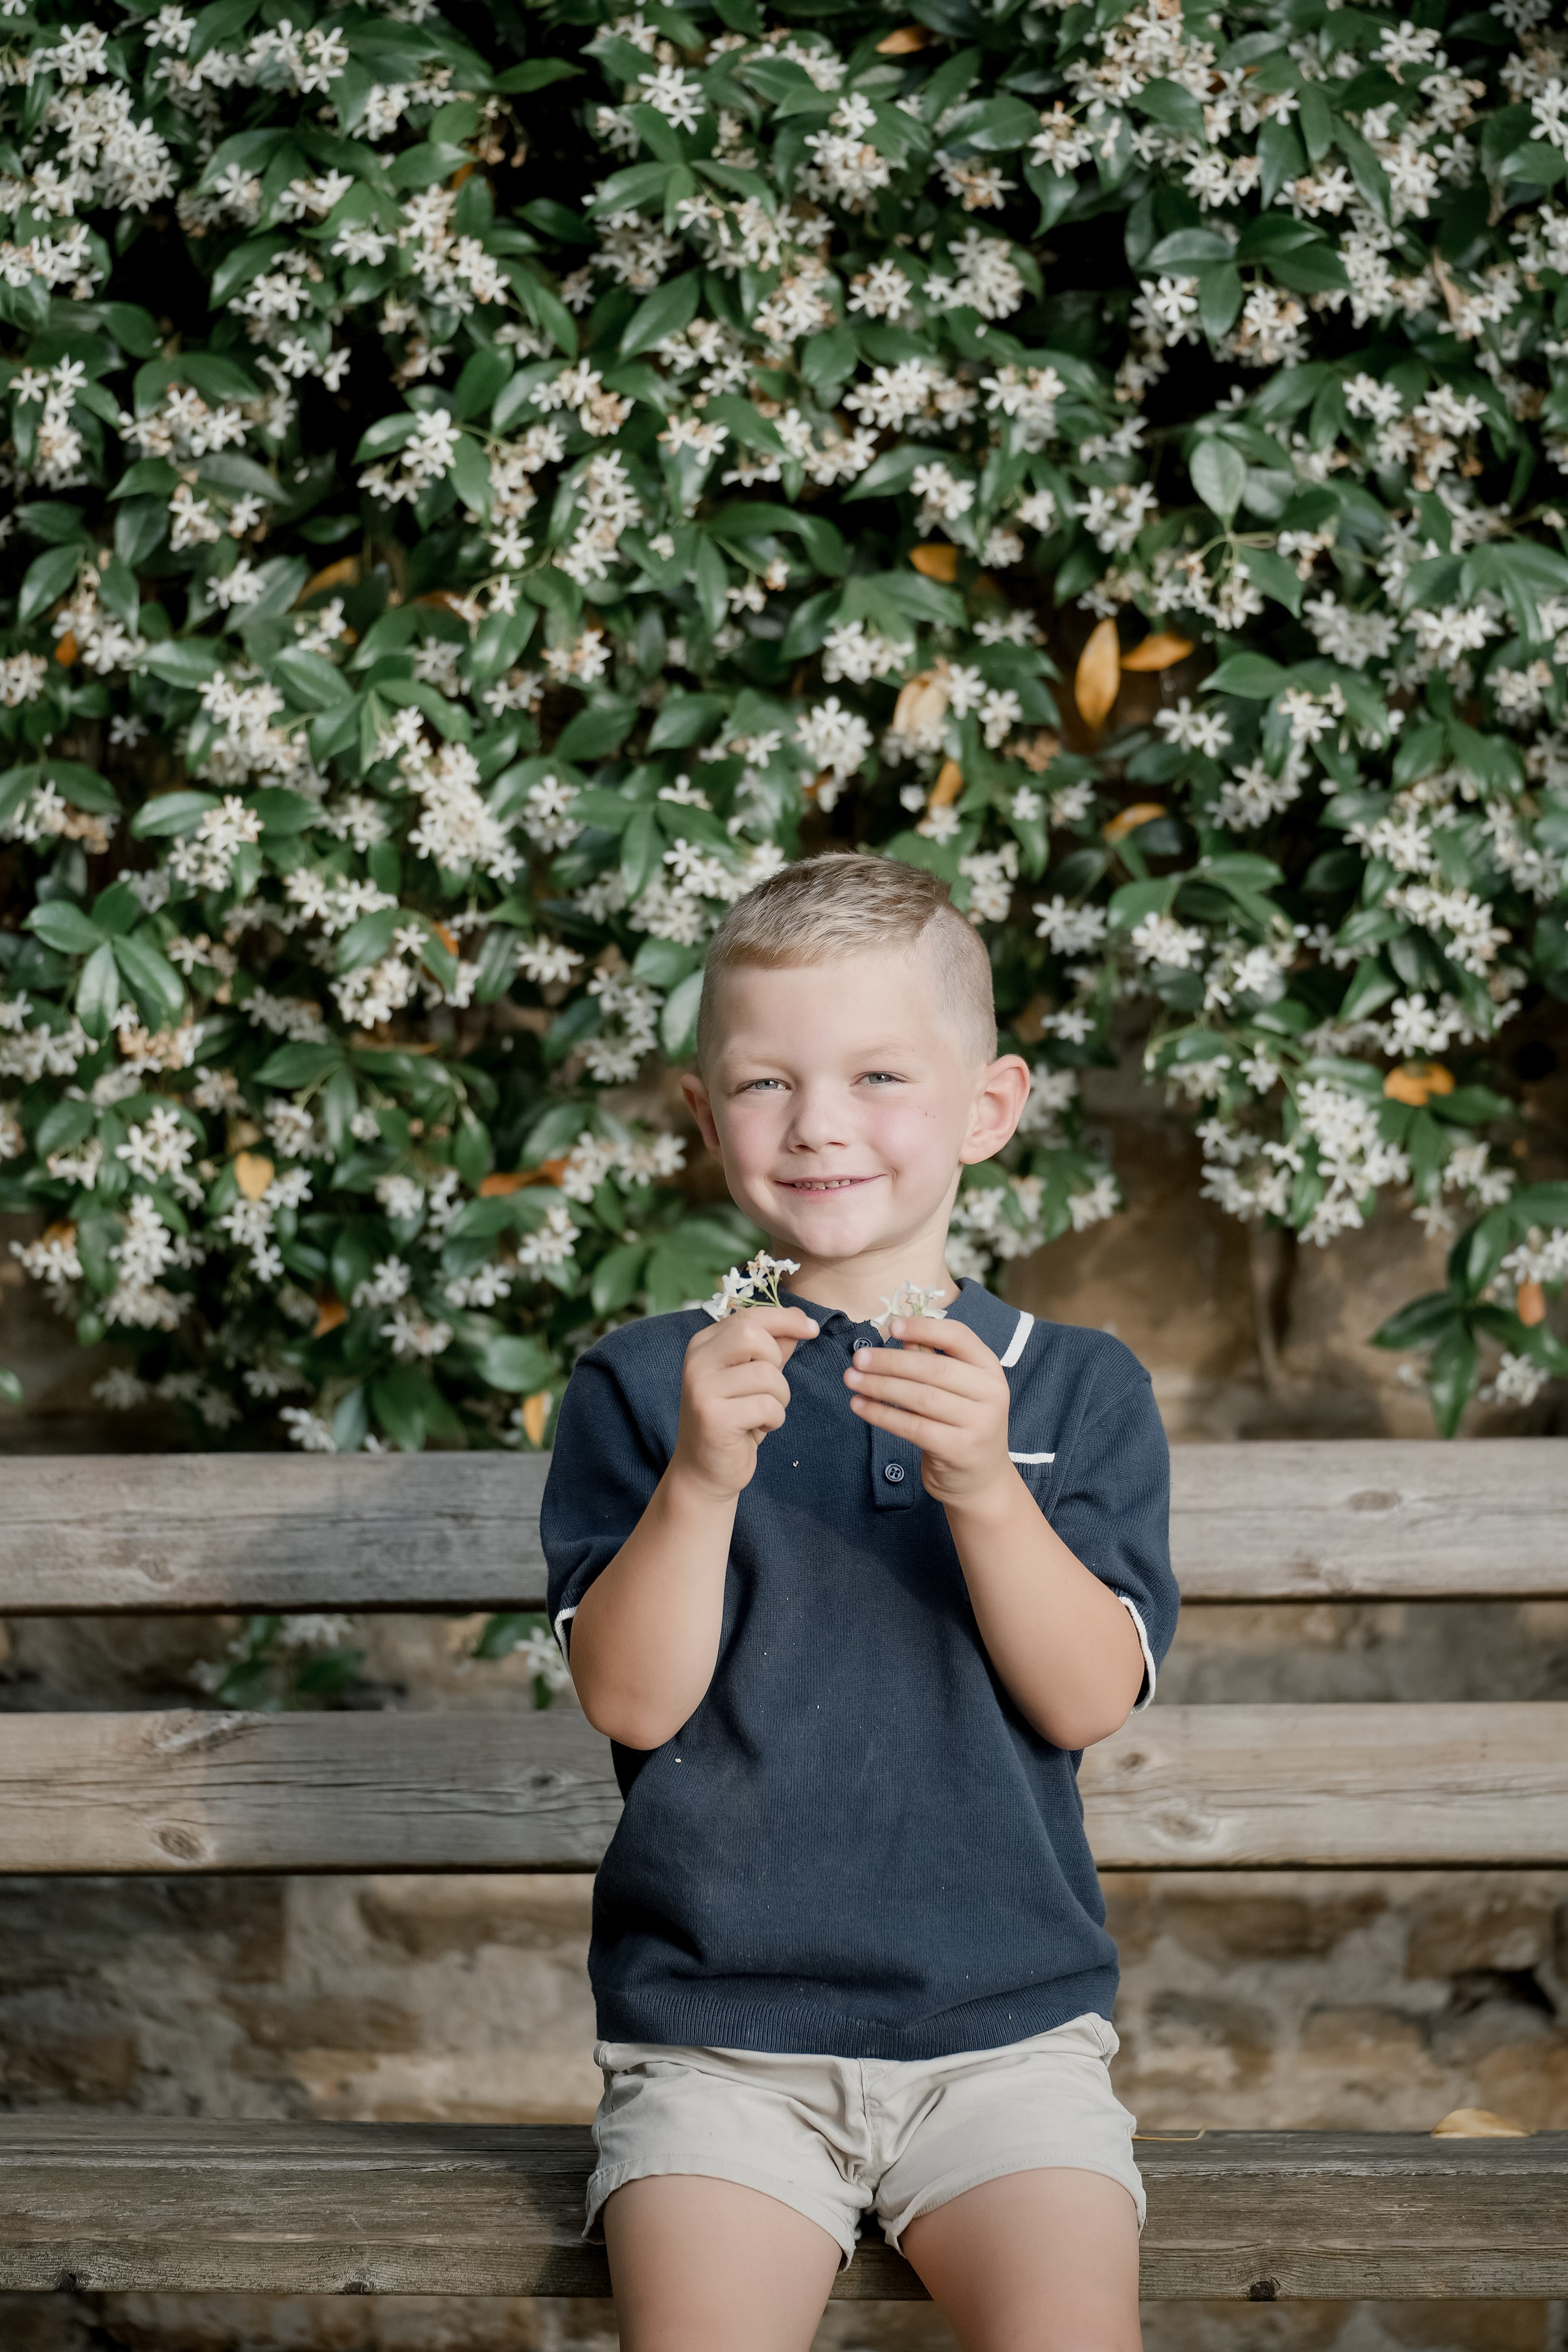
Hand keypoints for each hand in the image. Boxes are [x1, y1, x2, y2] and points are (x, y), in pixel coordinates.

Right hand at [673, 1306, 817, 1501]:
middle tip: (772, 1386)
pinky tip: (758, 1428)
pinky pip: (766, 1406)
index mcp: (704, 1345)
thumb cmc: (734, 1419)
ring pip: (766, 1375)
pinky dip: (774, 1419)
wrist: (705, 1470)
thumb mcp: (753, 1378)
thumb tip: (800, 1321)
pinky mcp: (713, 1417)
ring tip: (764, 1413)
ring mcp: (701, 1389)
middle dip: (776, 1361)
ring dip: (780, 1397)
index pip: (748, 1316)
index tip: (812, 1328)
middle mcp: (697, 1361)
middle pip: (752, 1335)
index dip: (785, 1319)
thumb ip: (773, 1348)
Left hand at [843, 1316, 1012, 1506]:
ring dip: (880, 1386)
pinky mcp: (958, 1449)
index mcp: (989, 1369)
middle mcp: (991, 1393)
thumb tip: (900, 1334)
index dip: (924, 1328)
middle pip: (934, 1369)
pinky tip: (860, 1405)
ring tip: (851, 1379)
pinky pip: (911, 1427)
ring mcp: (978, 1423)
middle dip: (890, 1362)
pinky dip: (881, 1414)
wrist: (982, 1478)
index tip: (892, 1327)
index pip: (958, 1337)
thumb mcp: (958, 1389)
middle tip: (858, 1357)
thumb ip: (933, 1360)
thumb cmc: (963, 1424)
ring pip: (920, 1397)